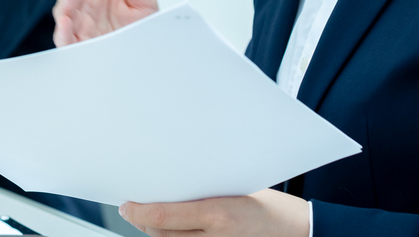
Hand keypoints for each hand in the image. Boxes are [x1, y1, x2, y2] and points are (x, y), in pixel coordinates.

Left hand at [119, 189, 308, 236]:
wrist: (291, 227)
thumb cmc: (265, 201)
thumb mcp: (232, 187)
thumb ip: (200, 191)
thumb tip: (168, 186)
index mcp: (218, 214)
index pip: (164, 215)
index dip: (138, 211)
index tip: (126, 204)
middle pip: (161, 234)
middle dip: (141, 221)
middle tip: (130, 207)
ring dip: (154, 230)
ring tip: (144, 216)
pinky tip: (166, 228)